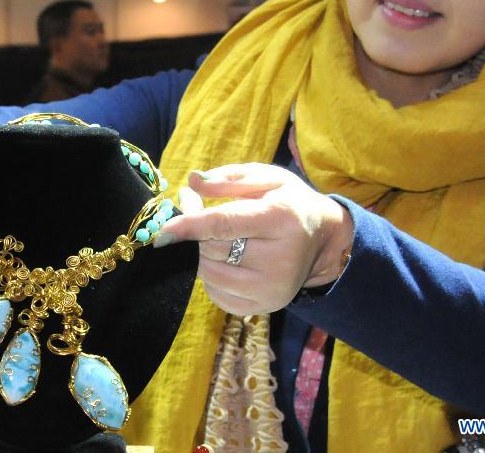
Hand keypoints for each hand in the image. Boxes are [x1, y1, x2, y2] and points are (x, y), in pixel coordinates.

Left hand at [156, 163, 352, 314]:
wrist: (323, 240)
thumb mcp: (268, 178)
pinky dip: (211, 275)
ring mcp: (272, 289)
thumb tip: (192, 182)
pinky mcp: (264, 307)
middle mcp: (279, 260)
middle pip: (213, 249)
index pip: (225, 225)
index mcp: (281, 220)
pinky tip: (226, 258)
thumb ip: (228, 179)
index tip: (161, 232)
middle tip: (192, 203)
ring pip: (210, 274)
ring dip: (201, 253)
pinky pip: (217, 294)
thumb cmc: (290, 202)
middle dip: (193, 229)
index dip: (189, 227)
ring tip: (210, 233)